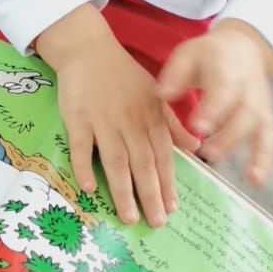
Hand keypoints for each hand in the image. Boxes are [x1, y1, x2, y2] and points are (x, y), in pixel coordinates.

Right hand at [35, 5, 199, 227]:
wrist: (89, 50)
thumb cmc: (123, 75)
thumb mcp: (155, 95)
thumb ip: (173, 123)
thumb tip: (195, 148)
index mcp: (150, 117)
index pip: (162, 155)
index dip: (167, 183)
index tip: (172, 208)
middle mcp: (129, 121)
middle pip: (141, 163)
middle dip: (150, 194)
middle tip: (156, 222)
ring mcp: (102, 120)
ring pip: (114, 160)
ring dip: (122, 189)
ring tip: (128, 216)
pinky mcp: (77, 118)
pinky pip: (80, 146)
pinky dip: (84, 166)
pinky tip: (89, 188)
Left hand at [156, 19, 272, 185]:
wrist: (243, 49)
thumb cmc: (208, 56)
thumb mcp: (187, 54)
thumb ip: (175, 74)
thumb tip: (162, 94)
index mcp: (226, 70)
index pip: (222, 90)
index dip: (213, 108)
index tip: (198, 126)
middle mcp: (249, 90)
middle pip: (244, 114)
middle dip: (230, 135)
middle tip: (211, 154)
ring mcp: (261, 106)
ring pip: (261, 130)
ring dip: (257, 154)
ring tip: (249, 177)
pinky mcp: (266, 120)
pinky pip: (270, 141)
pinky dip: (266, 161)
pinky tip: (257, 181)